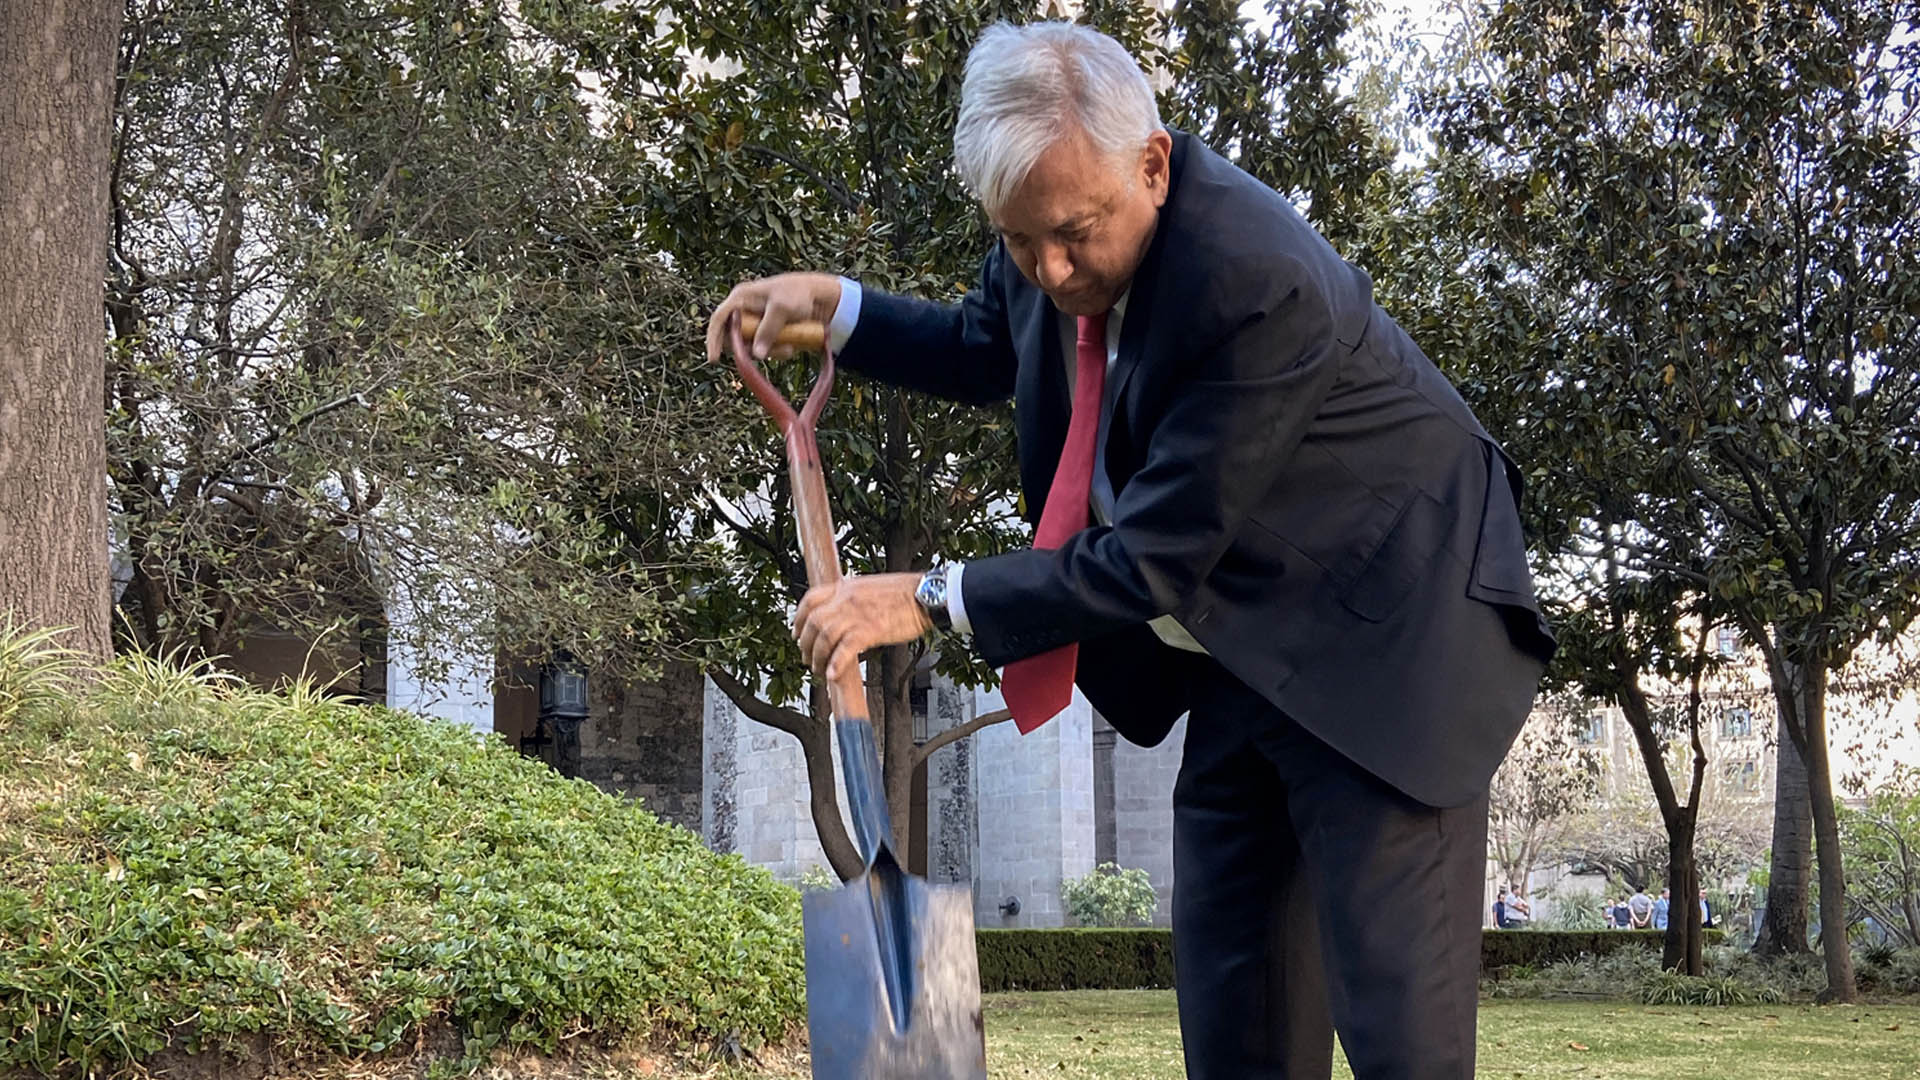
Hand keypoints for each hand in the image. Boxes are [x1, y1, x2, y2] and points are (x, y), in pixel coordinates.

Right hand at [705, 271, 843, 365]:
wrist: (819, 297)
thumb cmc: (798, 294)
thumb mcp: (782, 308)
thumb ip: (768, 329)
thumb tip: (756, 354)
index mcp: (740, 298)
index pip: (719, 319)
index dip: (713, 339)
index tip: (714, 359)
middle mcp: (743, 311)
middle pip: (734, 339)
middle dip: (751, 349)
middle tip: (772, 352)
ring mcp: (754, 323)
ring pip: (750, 347)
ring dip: (769, 352)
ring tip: (789, 348)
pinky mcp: (765, 333)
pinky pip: (763, 349)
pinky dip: (776, 352)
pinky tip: (791, 347)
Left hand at [793, 573, 933, 680]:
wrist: (927, 595)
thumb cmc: (906, 593)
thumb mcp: (871, 587)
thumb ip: (853, 599)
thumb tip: (843, 617)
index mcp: (847, 586)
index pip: (811, 599)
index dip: (799, 618)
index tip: (796, 632)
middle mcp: (847, 599)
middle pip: (813, 622)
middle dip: (805, 644)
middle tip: (806, 658)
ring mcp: (858, 614)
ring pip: (824, 637)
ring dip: (817, 657)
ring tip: (819, 670)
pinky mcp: (871, 629)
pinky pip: (846, 648)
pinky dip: (836, 663)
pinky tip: (832, 674)